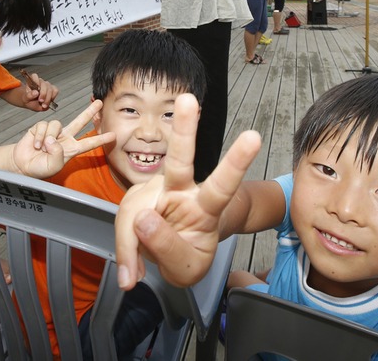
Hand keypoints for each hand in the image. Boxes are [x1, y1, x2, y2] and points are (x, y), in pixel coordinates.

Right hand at [11, 100, 114, 178]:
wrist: (22, 165)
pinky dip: (40, 136)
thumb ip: (57, 154)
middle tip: (99, 103)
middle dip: (89, 112)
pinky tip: (36, 145)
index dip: (101, 139)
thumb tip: (54, 139)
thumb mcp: (53, 166)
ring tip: (42, 149)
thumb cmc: (39, 168)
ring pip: (57, 125)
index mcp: (71, 149)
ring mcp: (53, 132)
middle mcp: (64, 138)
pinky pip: (44, 126)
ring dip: (48, 138)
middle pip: (79, 122)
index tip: (113, 135)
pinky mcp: (41, 127)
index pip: (88, 143)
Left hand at [18, 71, 58, 110]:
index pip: (34, 76)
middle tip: (40, 101)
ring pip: (50, 89)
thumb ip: (29, 95)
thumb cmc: (29, 99)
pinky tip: (48, 102)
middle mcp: (40, 82)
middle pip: (44, 85)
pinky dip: (53, 97)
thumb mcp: (26, 99)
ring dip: (48, 98)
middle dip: (43, 94)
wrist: (33, 104)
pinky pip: (55, 91)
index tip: (36, 90)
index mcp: (32, 81)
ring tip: (44, 105)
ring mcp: (47, 85)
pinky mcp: (53, 89)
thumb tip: (35, 92)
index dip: (36, 81)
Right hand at [114, 94, 260, 289]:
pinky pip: (123, 227)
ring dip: (129, 242)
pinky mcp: (135, 200)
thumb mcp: (185, 267)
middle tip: (188, 100)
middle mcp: (182, 190)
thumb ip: (167, 248)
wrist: (170, 255)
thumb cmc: (186, 253)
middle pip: (180, 159)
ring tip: (133, 276)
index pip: (223, 185)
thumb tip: (142, 220)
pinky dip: (124, 252)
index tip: (253, 137)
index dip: (237, 162)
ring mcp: (155, 192)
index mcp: (206, 207)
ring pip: (134, 210)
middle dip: (184, 129)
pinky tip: (130, 272)